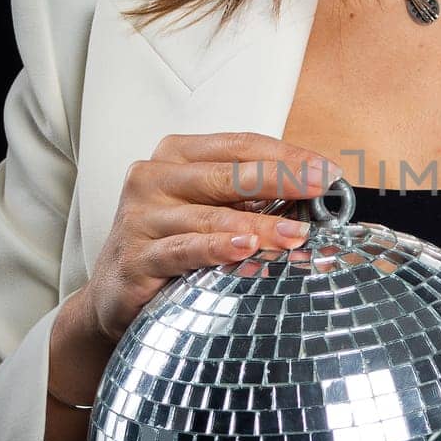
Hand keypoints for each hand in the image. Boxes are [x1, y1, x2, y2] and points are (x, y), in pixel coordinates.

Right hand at [80, 131, 344, 344]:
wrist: (114, 294)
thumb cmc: (171, 242)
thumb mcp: (208, 208)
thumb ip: (249, 197)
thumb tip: (314, 196)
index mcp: (176, 155)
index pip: (240, 146)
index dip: (286, 156)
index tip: (326, 171)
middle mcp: (153, 177)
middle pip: (228, 174)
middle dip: (281, 179)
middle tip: (319, 187)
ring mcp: (141, 217)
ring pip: (212, 216)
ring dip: (260, 225)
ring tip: (297, 232)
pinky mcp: (136, 257)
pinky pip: (185, 250)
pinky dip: (218, 249)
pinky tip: (246, 248)